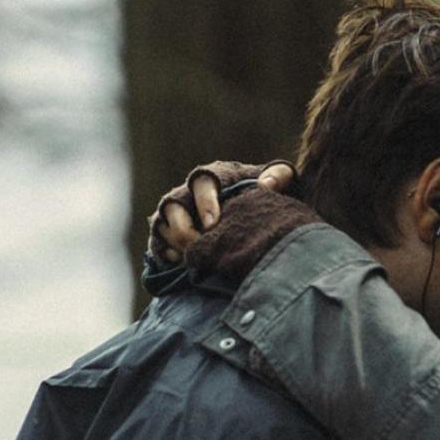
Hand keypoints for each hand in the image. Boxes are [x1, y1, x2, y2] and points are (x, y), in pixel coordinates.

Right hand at [147, 159, 296, 262]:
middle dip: (184, 229)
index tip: (214, 224)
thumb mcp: (281, 182)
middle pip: (172, 205)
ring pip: (162, 225)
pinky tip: (186, 264)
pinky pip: (158, 244)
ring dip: (176, 243)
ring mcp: (175, 213)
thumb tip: (266, 184)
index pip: (203, 182)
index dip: (205, 203)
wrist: (255, 219)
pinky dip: (169, 254)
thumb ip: (280, 175)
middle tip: (202, 247)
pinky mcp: (167, 234)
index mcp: (215, 176)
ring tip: (196, 258)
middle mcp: (188, 192)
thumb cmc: (266, 197)